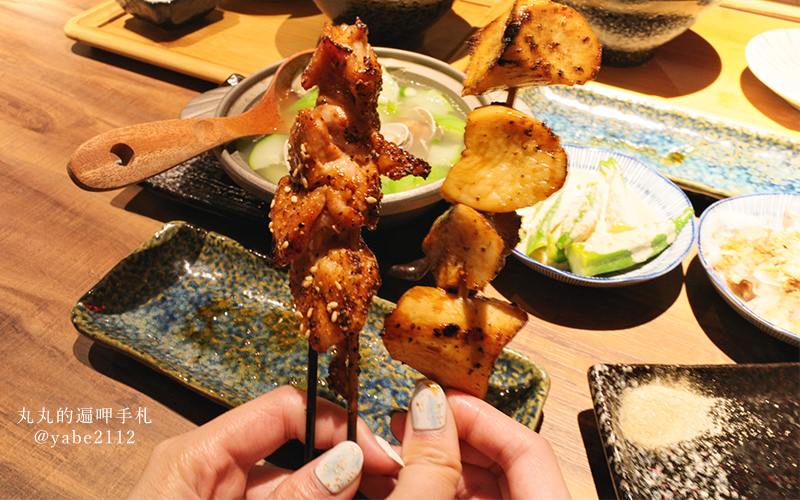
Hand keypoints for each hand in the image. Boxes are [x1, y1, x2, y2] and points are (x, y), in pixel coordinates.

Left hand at [127, 385, 401, 498]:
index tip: (376, 451)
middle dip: (344, 459)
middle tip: (388, 476)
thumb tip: (348, 462)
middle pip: (295, 446)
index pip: (282, 410)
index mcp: (197, 454)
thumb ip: (290, 499)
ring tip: (377, 494)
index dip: (334, 423)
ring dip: (336, 488)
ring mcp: (223, 494)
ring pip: (296, 482)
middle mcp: (212, 467)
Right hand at [386, 381, 570, 499]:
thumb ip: (435, 463)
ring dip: (436, 462)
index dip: (481, 416)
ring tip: (399, 446)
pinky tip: (403, 476)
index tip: (439, 401)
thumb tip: (427, 408)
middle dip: (450, 436)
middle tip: (413, 418)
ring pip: (479, 483)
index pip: (528, 447)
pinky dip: (438, 487)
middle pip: (502, 461)